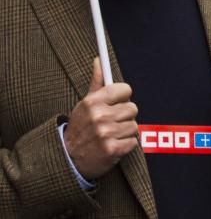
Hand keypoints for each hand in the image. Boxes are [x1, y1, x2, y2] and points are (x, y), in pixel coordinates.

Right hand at [64, 58, 138, 179]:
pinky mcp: (112, 150)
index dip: (123, 96)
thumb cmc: (81, 127)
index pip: (124, 89)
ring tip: (112, 134)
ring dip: (125, 131)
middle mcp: (100, 116)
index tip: (119, 101)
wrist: (69, 158)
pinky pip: (133, 142)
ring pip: (134, 125)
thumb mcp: (85, 103)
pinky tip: (114, 144)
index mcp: (93, 102)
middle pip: (132, 108)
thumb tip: (99, 60)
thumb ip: (97, 82)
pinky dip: (126, 144)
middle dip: (125, 115)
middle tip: (115, 120)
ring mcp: (106, 134)